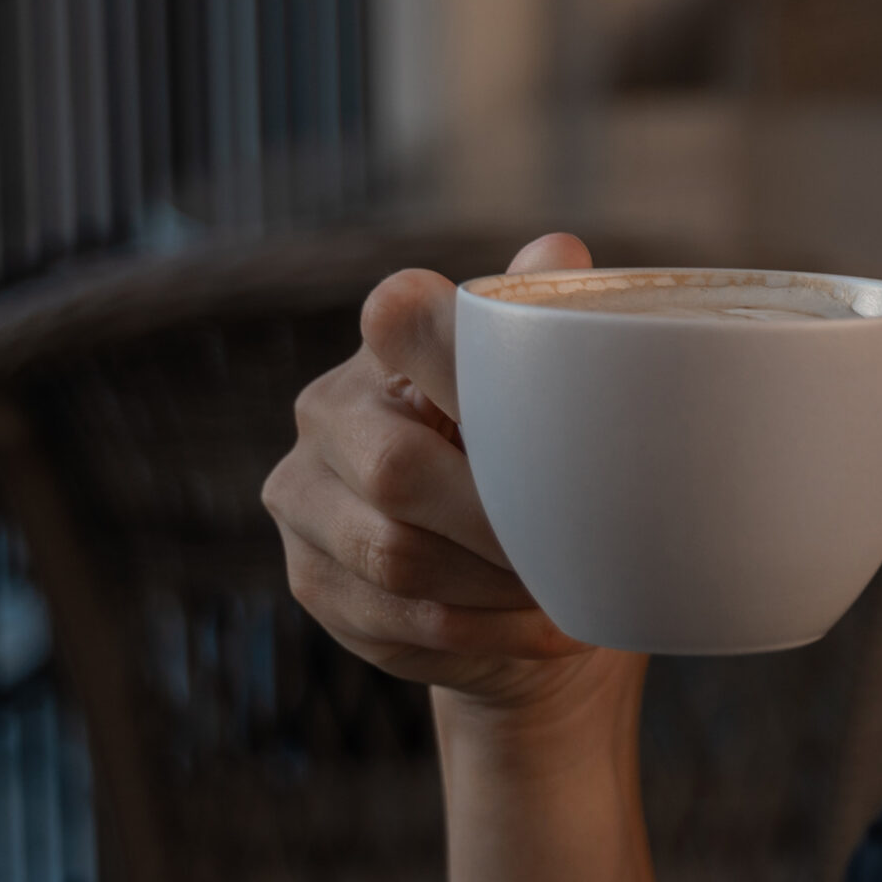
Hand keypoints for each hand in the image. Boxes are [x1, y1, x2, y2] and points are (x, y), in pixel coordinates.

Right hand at [264, 233, 644, 714]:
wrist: (502, 574)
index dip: (457, 354)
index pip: (400, 317)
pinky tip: (541, 628)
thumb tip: (559, 250)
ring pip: (396, 557)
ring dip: (496, 586)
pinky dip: (481, 631)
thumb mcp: (547, 391)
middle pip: (399, 469)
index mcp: (388, 345)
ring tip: (568, 591)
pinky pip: (396, 618)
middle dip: (499, 519)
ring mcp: (305, 500)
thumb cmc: (533, 458)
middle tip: (576, 545)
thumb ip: (546, 321)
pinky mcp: (310, 580)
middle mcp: (329, 412)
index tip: (536, 410)